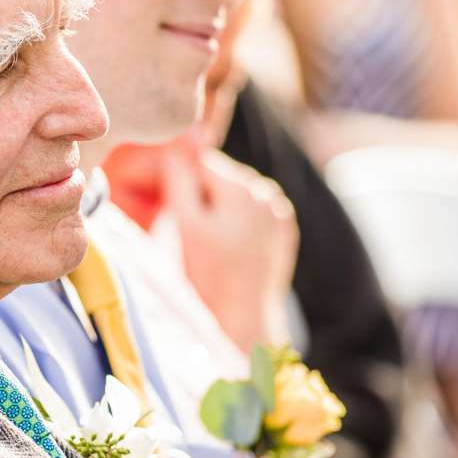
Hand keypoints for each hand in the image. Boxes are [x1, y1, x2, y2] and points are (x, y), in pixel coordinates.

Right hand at [162, 142, 298, 353]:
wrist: (245, 320)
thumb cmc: (209, 277)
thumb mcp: (186, 225)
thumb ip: (181, 177)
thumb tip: (184, 137)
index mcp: (243, 187)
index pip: (200, 161)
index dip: (181, 182)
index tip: (173, 209)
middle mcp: (267, 193)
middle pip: (221, 176)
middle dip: (203, 194)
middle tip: (192, 231)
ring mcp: (280, 212)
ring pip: (236, 193)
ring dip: (220, 207)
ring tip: (212, 242)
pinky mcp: (284, 230)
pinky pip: (253, 212)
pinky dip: (238, 221)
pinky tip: (231, 246)